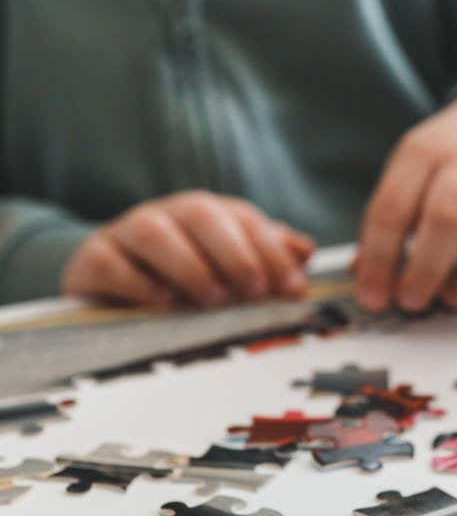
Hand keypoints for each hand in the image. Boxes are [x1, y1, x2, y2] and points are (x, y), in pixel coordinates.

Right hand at [63, 192, 314, 306]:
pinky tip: (161, 302)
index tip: (292, 288)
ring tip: (211, 298)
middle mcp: (168, 215)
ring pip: (153, 231)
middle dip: (234, 252)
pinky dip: (136, 281)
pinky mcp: (92, 257)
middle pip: (201, 213)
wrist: (111, 282)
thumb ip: (268, 256)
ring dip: (187, 264)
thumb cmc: (184, 276)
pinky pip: (109, 261)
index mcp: (208, 213)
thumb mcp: (230, 267)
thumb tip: (305, 251)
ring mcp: (126, 232)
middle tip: (253, 291)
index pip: (245, 219)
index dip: (272, 251)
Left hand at [354, 89, 456, 311]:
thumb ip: (388, 226)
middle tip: (411, 301)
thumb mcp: (409, 174)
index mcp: (426, 151)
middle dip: (427, 270)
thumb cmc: (449, 161)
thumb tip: (369, 284)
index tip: (372, 296)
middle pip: (450, 216)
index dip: (379, 259)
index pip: (394, 207)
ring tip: (453, 296)